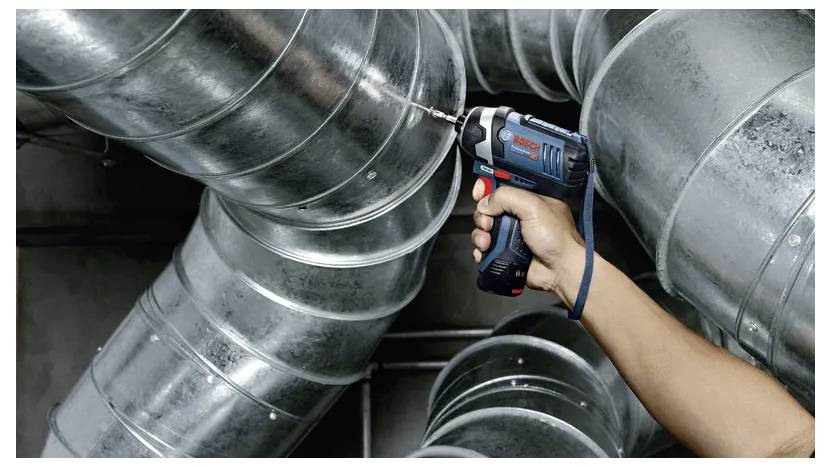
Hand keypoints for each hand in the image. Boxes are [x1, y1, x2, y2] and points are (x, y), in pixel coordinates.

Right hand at [471, 178, 584, 294]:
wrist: (560, 270)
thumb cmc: (558, 239)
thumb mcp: (534, 207)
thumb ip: (507, 197)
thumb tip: (485, 203)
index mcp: (530, 198)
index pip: (503, 184)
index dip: (488, 186)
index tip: (479, 192)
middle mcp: (520, 213)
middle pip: (488, 207)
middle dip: (482, 215)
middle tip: (487, 223)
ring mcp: (512, 233)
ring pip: (484, 228)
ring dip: (480, 234)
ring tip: (487, 241)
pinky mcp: (506, 250)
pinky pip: (485, 247)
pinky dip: (481, 249)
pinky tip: (485, 252)